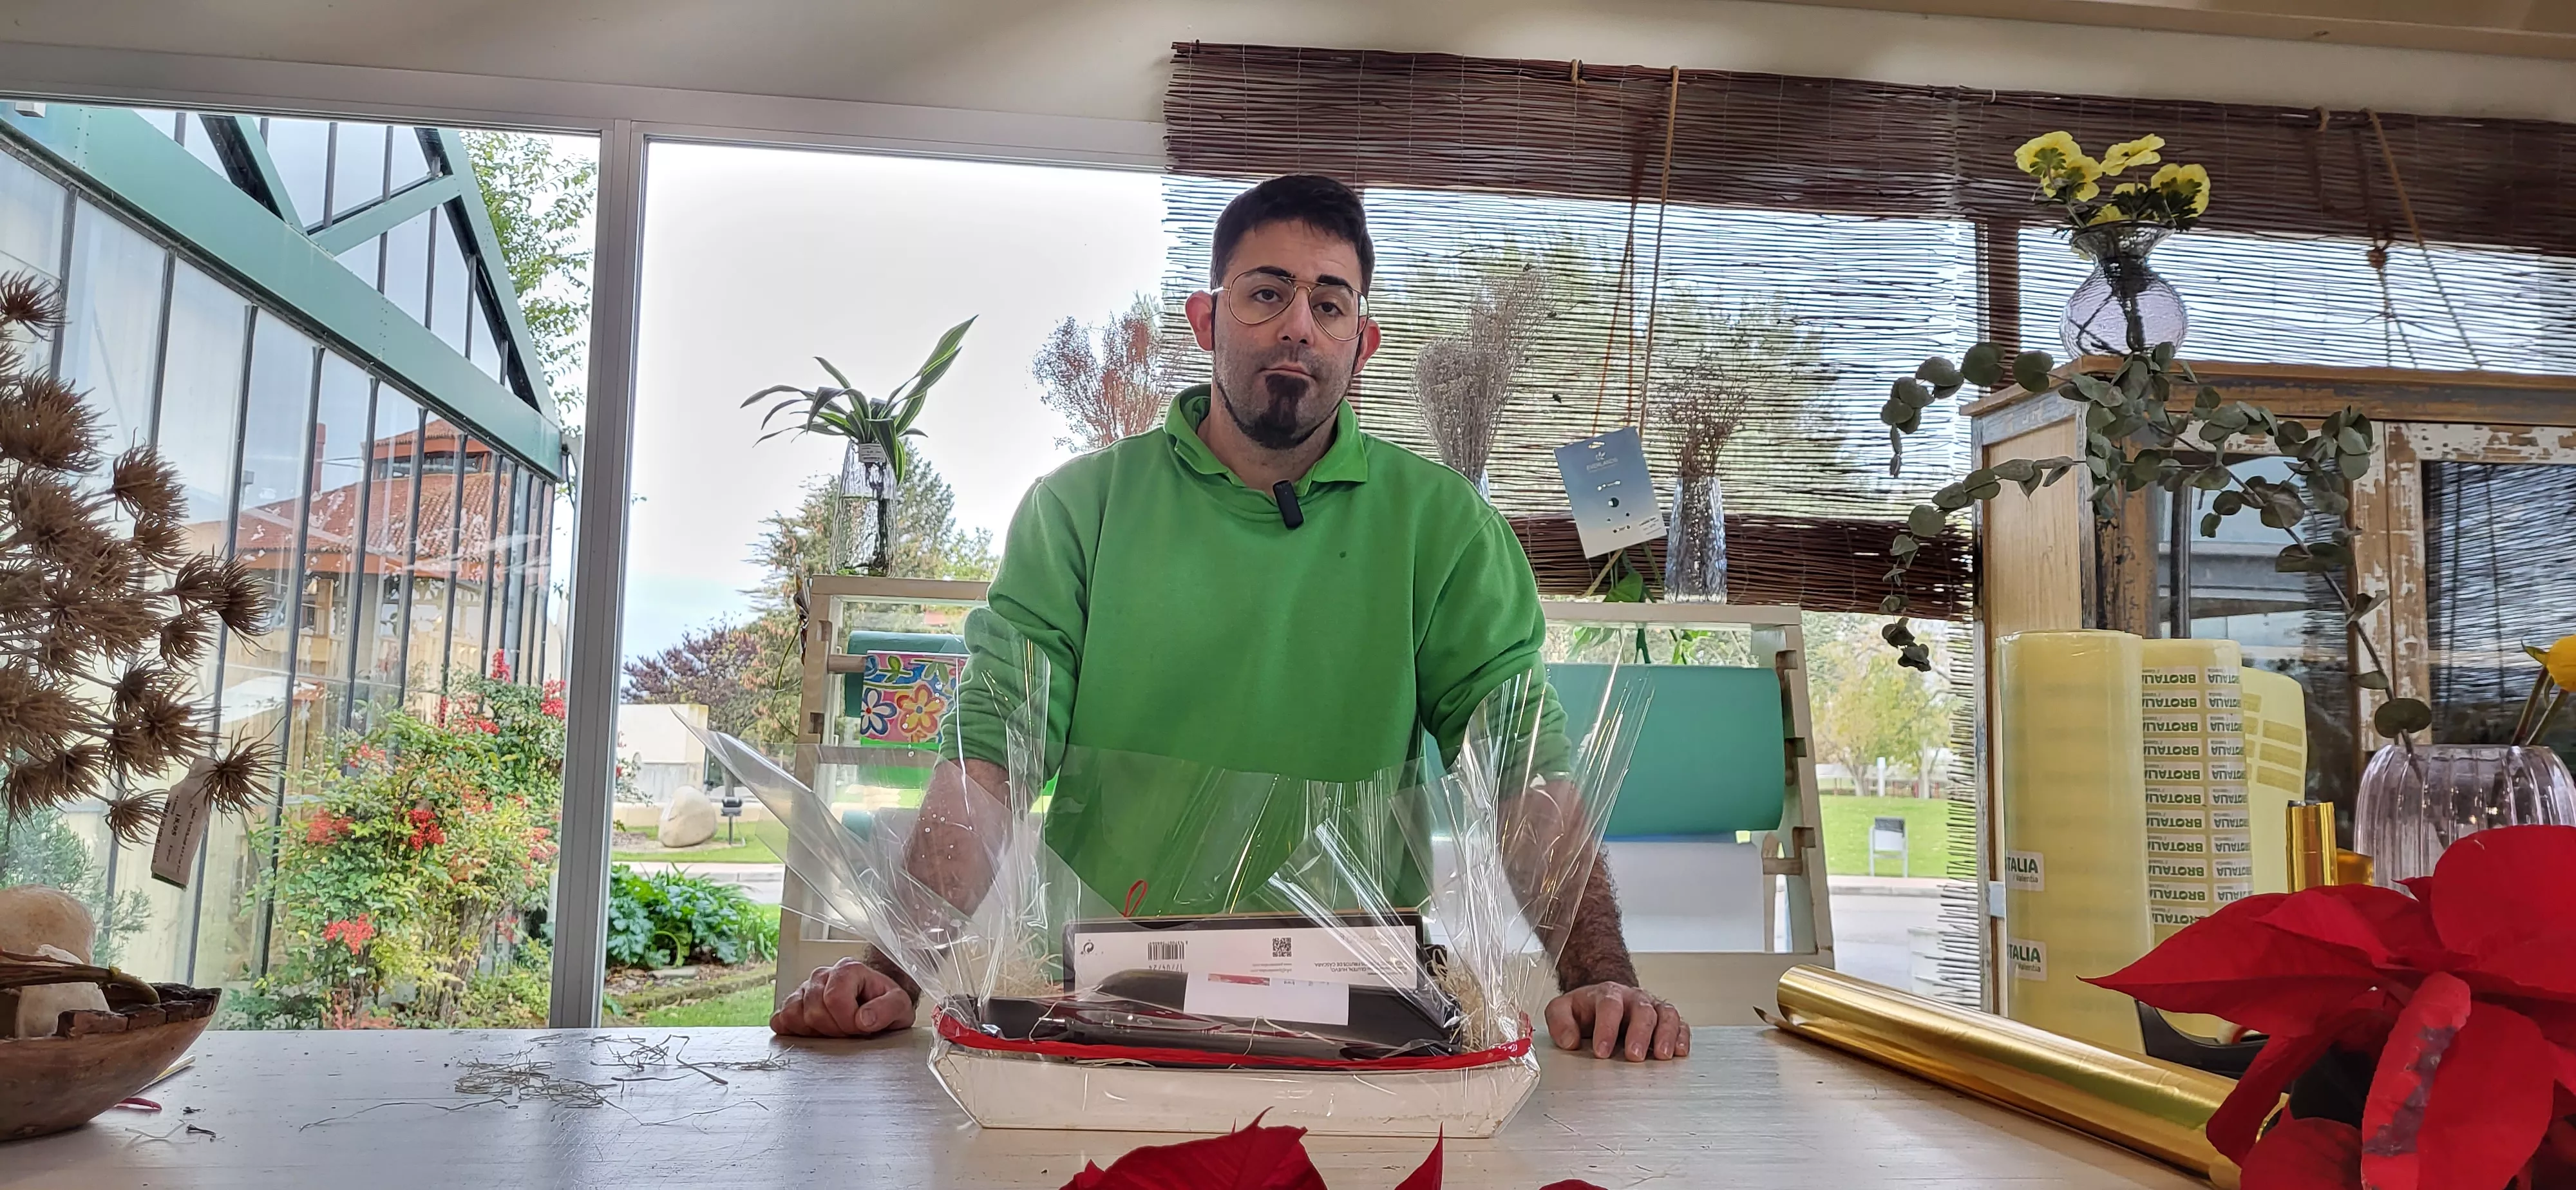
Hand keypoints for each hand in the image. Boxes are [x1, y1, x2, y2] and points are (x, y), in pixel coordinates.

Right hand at [770, 957, 914, 1037]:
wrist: (876, 1006)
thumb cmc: (885, 1004)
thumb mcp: (900, 1006)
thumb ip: (888, 1009)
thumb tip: (864, 1019)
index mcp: (848, 969)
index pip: (834, 1000)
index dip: (848, 1021)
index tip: (862, 1028)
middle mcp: (822, 975)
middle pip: (814, 1011)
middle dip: (834, 1030)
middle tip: (850, 1032)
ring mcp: (804, 989)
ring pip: (794, 1015)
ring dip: (817, 1032)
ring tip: (835, 1030)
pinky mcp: (793, 1004)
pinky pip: (781, 1020)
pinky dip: (795, 1031)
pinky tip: (816, 1032)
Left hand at [1545, 982, 1687, 1060]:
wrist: (1606, 1000)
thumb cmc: (1586, 1010)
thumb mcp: (1563, 1010)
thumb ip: (1559, 1021)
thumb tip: (1569, 1041)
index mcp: (1607, 995)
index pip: (1609, 1006)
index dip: (1606, 1028)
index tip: (1601, 1051)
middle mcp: (1633, 999)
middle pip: (1642, 1010)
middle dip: (1639, 1033)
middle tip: (1634, 1056)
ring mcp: (1652, 1008)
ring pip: (1666, 1015)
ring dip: (1665, 1035)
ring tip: (1662, 1056)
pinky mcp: (1666, 1020)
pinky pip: (1680, 1024)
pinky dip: (1682, 1037)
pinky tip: (1679, 1052)